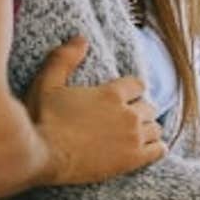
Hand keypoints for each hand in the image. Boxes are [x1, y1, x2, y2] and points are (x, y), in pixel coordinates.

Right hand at [26, 35, 166, 185]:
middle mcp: (128, 113)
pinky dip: (156, 148)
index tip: (124, 97)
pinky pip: (158, 150)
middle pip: (148, 107)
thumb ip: (64, 59)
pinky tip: (147, 149)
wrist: (41, 156)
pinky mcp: (132, 160)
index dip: (131, 90)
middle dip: (139, 110)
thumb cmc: (42, 119)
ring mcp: (133, 137)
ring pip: (155, 127)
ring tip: (135, 134)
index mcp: (112, 93)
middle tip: (126, 118)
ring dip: (147, 128)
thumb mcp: (48, 83)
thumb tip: (81, 39)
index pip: (138, 85)